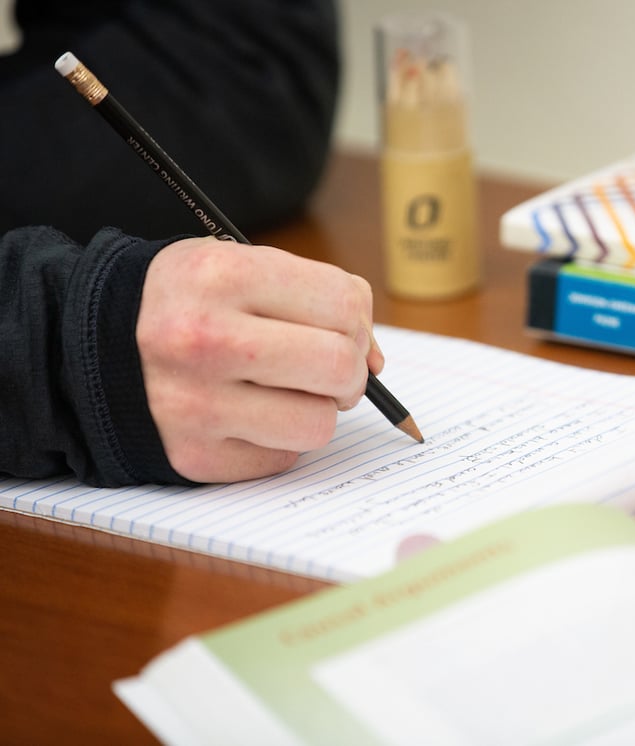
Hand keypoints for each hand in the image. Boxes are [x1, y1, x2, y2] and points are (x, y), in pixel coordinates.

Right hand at [136, 237, 383, 481]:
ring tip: (281, 390)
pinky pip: (282, 459)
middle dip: (347, 371)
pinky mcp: (194, 455)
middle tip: (323, 368)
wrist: (91, 345)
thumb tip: (375, 361)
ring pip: (320, 424)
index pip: (345, 305)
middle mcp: (205, 341)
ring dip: (315, 409)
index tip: (340, 327)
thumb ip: (317, 297)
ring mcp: (196, 404)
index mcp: (222, 277)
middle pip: (340, 368)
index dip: (356, 321)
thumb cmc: (189, 303)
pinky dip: (277, 439)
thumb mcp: (240, 267)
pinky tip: (245, 414)